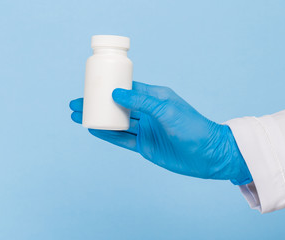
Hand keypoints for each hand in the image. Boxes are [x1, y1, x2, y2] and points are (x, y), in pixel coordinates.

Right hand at [69, 81, 251, 183]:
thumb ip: (142, 102)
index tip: (91, 84)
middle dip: (98, 104)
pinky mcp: (144, 145)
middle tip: (77, 103)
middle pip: (117, 106)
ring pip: (117, 122)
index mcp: (155, 97)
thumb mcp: (167, 110)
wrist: (208, 155)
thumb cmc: (193, 128)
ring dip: (98, 119)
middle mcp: (148, 112)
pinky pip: (122, 139)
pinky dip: (108, 134)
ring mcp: (145, 129)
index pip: (127, 88)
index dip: (109, 86)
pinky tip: (93, 129)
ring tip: (78, 115)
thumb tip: (116, 94)